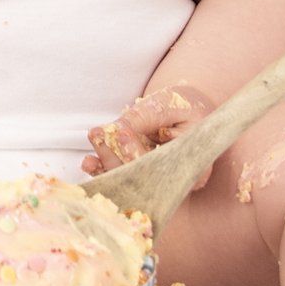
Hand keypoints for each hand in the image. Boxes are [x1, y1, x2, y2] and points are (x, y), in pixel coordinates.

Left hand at [82, 84, 220, 193]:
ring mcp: (158, 182)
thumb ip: (148, 115)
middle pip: (141, 177)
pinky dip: (104, 170)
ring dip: (106, 162)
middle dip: (116, 157)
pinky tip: (90, 162)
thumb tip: (118, 128)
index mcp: (195, 168)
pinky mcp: (142, 177)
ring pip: (129, 179)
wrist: (187, 111)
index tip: (120, 132)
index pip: (160, 167)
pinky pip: (122, 177)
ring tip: (94, 138)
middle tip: (97, 134)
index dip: (137, 152)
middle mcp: (176, 182)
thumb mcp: (171, 103)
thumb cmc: (186, 106)